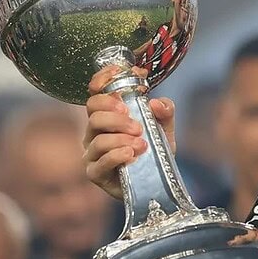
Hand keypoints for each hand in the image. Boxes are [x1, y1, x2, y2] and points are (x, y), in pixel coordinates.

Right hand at [83, 65, 176, 199]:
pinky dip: (117, 155)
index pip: (96, 91)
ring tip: (142, 144)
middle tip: (137, 124)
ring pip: (97, 137)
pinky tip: (131, 155)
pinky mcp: (95, 172)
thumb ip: (165, 112)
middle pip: (93, 111)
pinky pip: (100, 160)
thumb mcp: (164, 129)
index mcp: (108, 114)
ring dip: (121, 138)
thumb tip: (156, 102)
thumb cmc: (154, 153)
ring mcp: (92, 152)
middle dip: (116, 114)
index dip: (103, 78)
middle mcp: (95, 131)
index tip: (121, 74)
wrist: (157, 183)